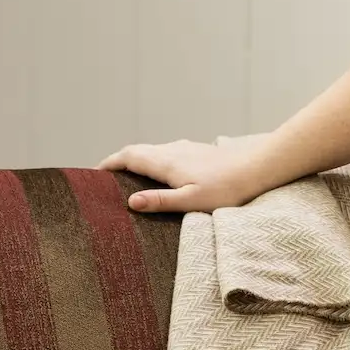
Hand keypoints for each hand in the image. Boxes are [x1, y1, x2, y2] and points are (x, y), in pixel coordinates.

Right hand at [98, 140, 272, 214]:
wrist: (257, 169)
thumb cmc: (226, 189)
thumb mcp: (191, 201)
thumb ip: (160, 201)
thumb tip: (130, 202)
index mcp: (166, 161)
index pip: (128, 156)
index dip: (108, 163)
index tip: (92, 173)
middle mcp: (172, 149)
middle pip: (137, 151)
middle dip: (118, 162)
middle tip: (104, 178)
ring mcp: (185, 148)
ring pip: (151, 150)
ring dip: (135, 160)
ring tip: (127, 178)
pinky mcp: (196, 151)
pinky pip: (164, 152)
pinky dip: (151, 160)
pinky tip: (159, 174)